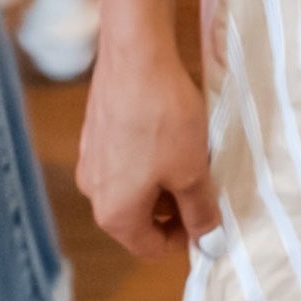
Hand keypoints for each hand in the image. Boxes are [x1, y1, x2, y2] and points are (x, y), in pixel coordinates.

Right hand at [77, 26, 218, 256]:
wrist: (135, 54)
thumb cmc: (163, 117)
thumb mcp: (192, 171)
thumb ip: (200, 213)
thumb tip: (210, 246)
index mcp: (114, 212)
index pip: (151, 246)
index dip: (185, 238)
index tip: (210, 216)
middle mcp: (94, 190)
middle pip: (139, 217)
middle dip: (174, 207)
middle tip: (205, 183)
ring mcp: (90, 158)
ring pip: (132, 187)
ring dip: (163, 181)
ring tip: (192, 154)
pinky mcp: (94, 131)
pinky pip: (124, 159)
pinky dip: (148, 157)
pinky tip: (170, 132)